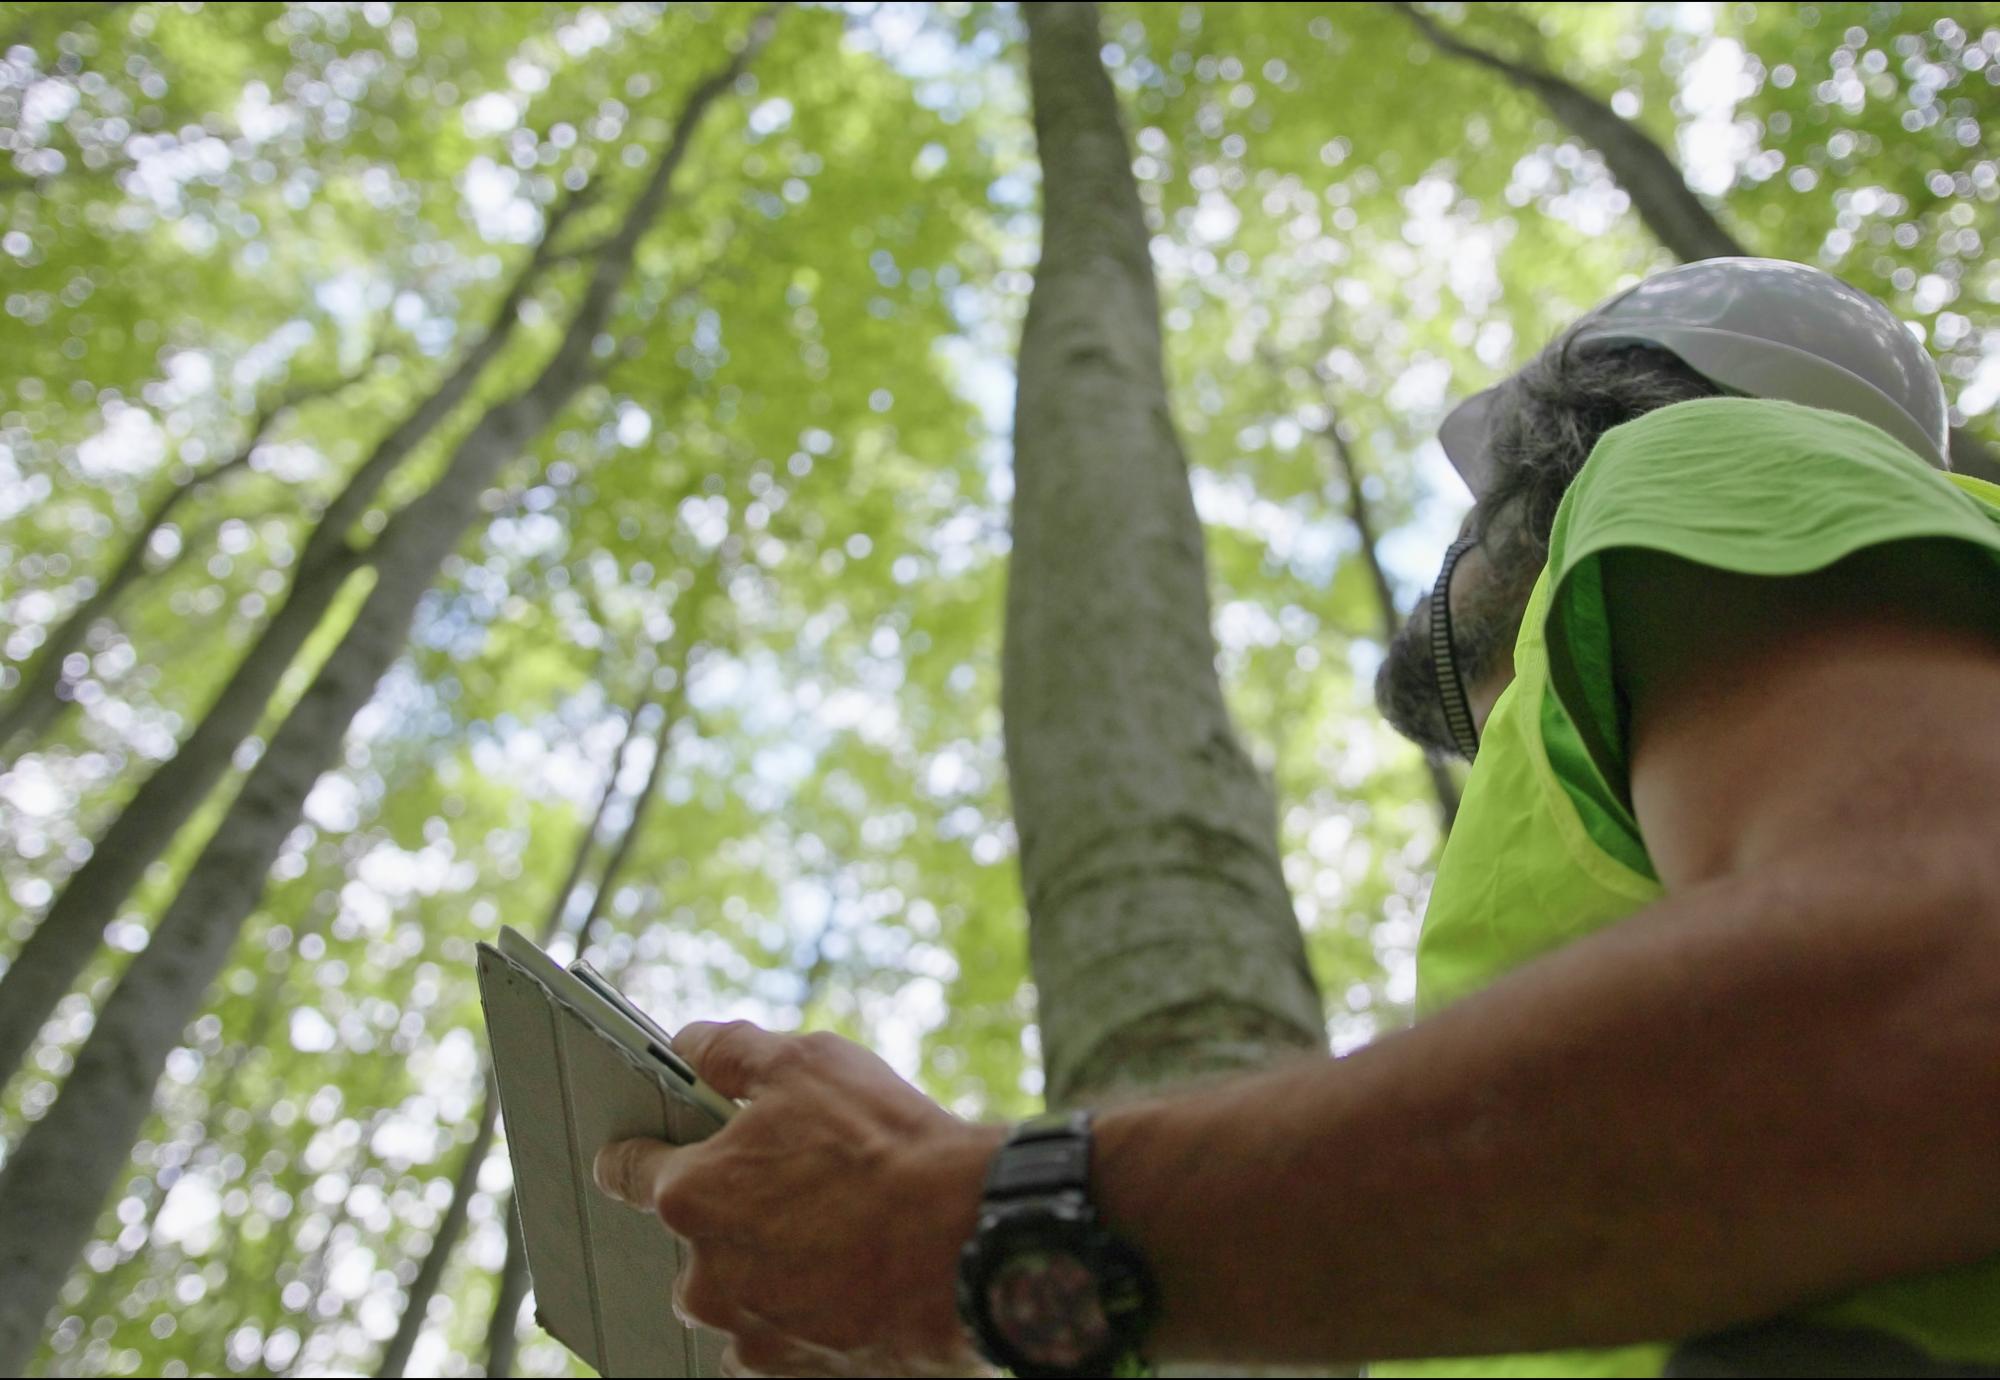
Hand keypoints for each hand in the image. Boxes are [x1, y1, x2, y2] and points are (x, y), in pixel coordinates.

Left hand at [594, 1021, 1004, 1376]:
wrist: (970, 1238)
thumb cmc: (887, 1146)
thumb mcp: (806, 1062)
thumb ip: (729, 1051)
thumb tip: (688, 1046)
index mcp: (692, 1195)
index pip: (626, 1172)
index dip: (635, 1152)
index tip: (641, 1150)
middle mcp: (706, 1276)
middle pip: (692, 1242)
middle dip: (730, 1216)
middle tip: (793, 1187)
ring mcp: (751, 1333)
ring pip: (736, 1298)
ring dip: (766, 1272)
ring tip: (833, 1237)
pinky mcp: (797, 1375)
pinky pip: (779, 1343)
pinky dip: (805, 1318)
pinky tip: (850, 1282)